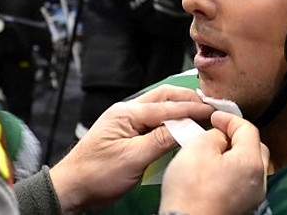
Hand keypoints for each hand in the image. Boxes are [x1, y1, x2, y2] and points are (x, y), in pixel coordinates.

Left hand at [49, 85, 214, 213]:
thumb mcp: (132, 158)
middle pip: (164, 98)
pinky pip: (154, 122)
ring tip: (201, 113)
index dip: (192, 108)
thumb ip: (160, 140)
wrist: (74, 187)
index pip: (167, 106)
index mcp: (127, 113)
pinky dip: (171, 121)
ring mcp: (127, 122)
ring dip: (180, 109)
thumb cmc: (96, 173)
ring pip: (160, 109)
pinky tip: (182, 127)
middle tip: (210, 106)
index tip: (213, 111)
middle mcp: (127, 112)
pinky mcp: (128, 135)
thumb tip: (186, 128)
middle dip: (188, 100)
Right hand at [159, 112, 269, 214]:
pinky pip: (244, 181)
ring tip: (215, 150)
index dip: (229, 118)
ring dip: (236, 154)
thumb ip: (214, 135)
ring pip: (251, 166)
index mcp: (251, 162)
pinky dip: (233, 170)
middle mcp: (259, 180)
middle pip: (256, 148)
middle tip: (218, 131)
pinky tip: (216, 170)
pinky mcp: (243, 207)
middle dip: (238, 136)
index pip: (248, 129)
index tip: (213, 117)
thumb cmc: (191, 188)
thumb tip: (220, 138)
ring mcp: (253, 196)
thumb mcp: (197, 147)